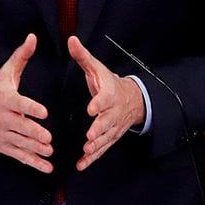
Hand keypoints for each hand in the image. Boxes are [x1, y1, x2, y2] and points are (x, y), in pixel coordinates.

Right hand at [0, 34, 53, 172]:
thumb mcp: (5, 73)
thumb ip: (21, 57)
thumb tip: (33, 38)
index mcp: (5, 99)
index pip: (19, 104)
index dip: (31, 109)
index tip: (43, 113)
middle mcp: (3, 118)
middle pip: (20, 128)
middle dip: (34, 134)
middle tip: (49, 139)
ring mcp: (2, 134)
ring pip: (20, 144)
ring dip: (35, 150)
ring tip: (49, 152)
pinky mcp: (3, 146)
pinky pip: (19, 156)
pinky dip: (33, 163)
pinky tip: (47, 167)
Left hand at [68, 36, 145, 170]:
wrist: (133, 99)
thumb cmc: (109, 82)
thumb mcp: (97, 68)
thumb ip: (82, 56)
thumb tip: (71, 39)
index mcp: (109, 93)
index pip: (105, 98)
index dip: (99, 103)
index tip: (91, 108)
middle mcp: (113, 112)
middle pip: (107, 122)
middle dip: (99, 129)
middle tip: (89, 136)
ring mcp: (113, 127)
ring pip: (106, 138)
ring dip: (96, 146)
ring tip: (86, 152)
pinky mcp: (110, 137)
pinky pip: (102, 149)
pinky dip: (93, 158)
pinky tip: (81, 164)